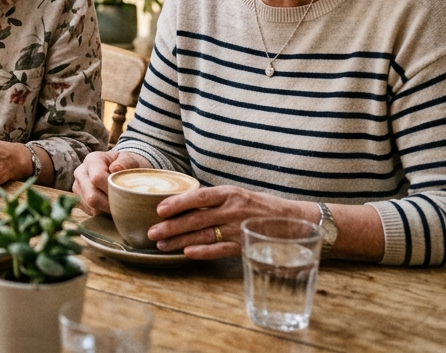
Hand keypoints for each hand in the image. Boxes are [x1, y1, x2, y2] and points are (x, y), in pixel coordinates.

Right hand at [71, 149, 151, 215]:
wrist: (118, 169)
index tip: (126, 195)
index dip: (112, 190)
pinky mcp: (79, 199)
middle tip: (126, 206)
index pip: (97, 178)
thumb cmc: (126, 165)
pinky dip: (103, 212)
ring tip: (120, 205)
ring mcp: (78, 187)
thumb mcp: (129, 159)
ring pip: (91, 206)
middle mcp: (81, 173)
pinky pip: (91, 212)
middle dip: (110, 204)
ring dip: (107, 210)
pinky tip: (112, 206)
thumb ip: (125, 162)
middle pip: (91, 196)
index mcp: (92, 160)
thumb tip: (115, 169)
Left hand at [149, 185, 311, 259]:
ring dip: (179, 241)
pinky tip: (187, 253)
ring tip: (161, 244)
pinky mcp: (244, 245)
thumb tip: (182, 203)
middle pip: (196, 218)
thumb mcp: (237, 195)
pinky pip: (220, 250)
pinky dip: (203, 252)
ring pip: (203, 235)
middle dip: (171, 226)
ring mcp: (238, 228)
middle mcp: (232, 209)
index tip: (159, 209)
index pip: (199, 196)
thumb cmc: (259, 207)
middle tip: (151, 232)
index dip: (178, 203)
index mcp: (229, 193)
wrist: (294, 221)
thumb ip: (213, 200)